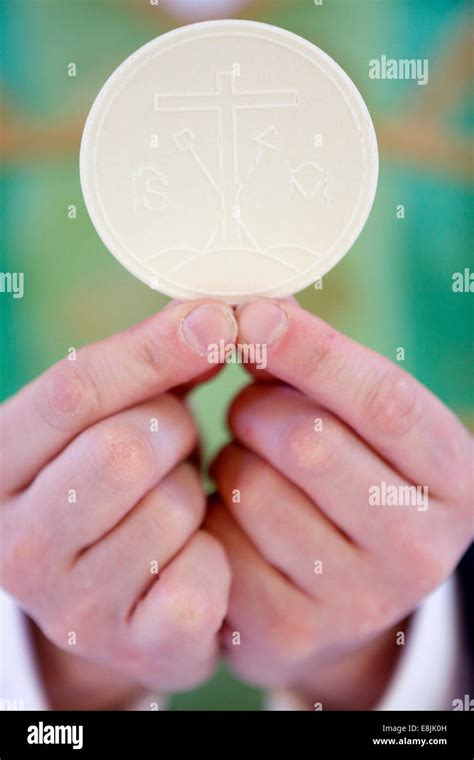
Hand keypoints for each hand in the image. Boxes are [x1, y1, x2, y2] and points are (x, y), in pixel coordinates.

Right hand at [0, 300, 235, 705]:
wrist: (114, 597)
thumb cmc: (116, 487)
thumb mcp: (115, 419)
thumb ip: (152, 368)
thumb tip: (215, 319)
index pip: (73, 392)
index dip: (153, 350)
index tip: (218, 320)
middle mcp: (15, 544)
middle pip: (124, 448)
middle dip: (172, 430)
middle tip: (170, 442)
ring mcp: (71, 606)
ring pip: (172, 509)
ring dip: (192, 494)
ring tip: (173, 505)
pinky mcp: (134, 648)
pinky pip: (203, 576)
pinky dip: (214, 555)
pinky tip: (191, 557)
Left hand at [208, 299, 472, 708]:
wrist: (341, 594)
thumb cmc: (349, 481)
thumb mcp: (362, 427)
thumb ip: (319, 372)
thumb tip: (254, 315)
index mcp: (454, 480)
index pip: (385, 401)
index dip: (312, 350)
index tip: (254, 314)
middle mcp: (420, 549)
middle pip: (308, 441)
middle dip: (258, 408)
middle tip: (251, 409)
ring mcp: (357, 601)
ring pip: (251, 488)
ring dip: (231, 462)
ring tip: (253, 473)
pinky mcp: (288, 633)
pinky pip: (217, 542)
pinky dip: (210, 515)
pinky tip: (234, 522)